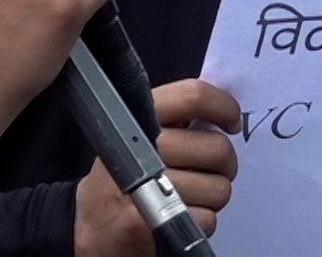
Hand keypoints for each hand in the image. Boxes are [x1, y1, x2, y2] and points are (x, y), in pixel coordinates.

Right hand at [73, 79, 239, 256]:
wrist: (91, 225)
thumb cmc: (122, 176)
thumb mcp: (135, 135)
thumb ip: (173, 120)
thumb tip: (224, 112)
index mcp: (138, 117)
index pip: (193, 96)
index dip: (223, 107)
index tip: (230, 123)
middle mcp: (139, 147)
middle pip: (217, 148)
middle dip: (224, 164)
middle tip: (207, 170)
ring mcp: (144, 185)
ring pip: (219, 188)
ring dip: (212, 196)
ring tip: (190, 195)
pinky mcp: (151, 220)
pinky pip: (208, 219)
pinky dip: (200, 222)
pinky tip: (180, 216)